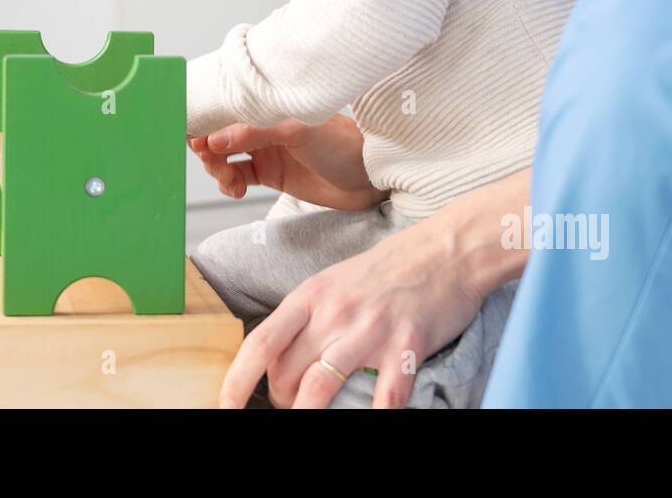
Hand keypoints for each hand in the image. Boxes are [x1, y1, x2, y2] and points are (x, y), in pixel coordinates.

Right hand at [187, 114, 384, 210]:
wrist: (370, 176)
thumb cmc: (344, 143)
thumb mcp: (299, 131)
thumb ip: (256, 133)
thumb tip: (217, 138)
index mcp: (269, 106)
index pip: (227, 107)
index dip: (206, 119)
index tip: (193, 133)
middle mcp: (264, 125)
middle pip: (219, 133)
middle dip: (207, 147)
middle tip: (211, 159)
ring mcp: (266, 150)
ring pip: (225, 157)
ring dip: (217, 168)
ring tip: (229, 180)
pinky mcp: (271, 174)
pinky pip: (238, 177)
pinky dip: (229, 184)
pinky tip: (235, 189)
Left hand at [218, 209, 485, 407]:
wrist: (446, 249)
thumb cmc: (391, 267)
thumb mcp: (336, 281)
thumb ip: (309, 316)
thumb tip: (280, 355)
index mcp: (312, 295)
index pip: (261, 343)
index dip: (236, 380)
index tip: (224, 405)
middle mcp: (334, 312)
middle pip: (286, 373)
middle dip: (280, 401)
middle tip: (291, 406)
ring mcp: (370, 329)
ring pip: (319, 388)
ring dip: (307, 416)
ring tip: (308, 422)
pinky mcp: (406, 345)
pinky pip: (383, 397)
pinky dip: (373, 417)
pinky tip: (370, 419)